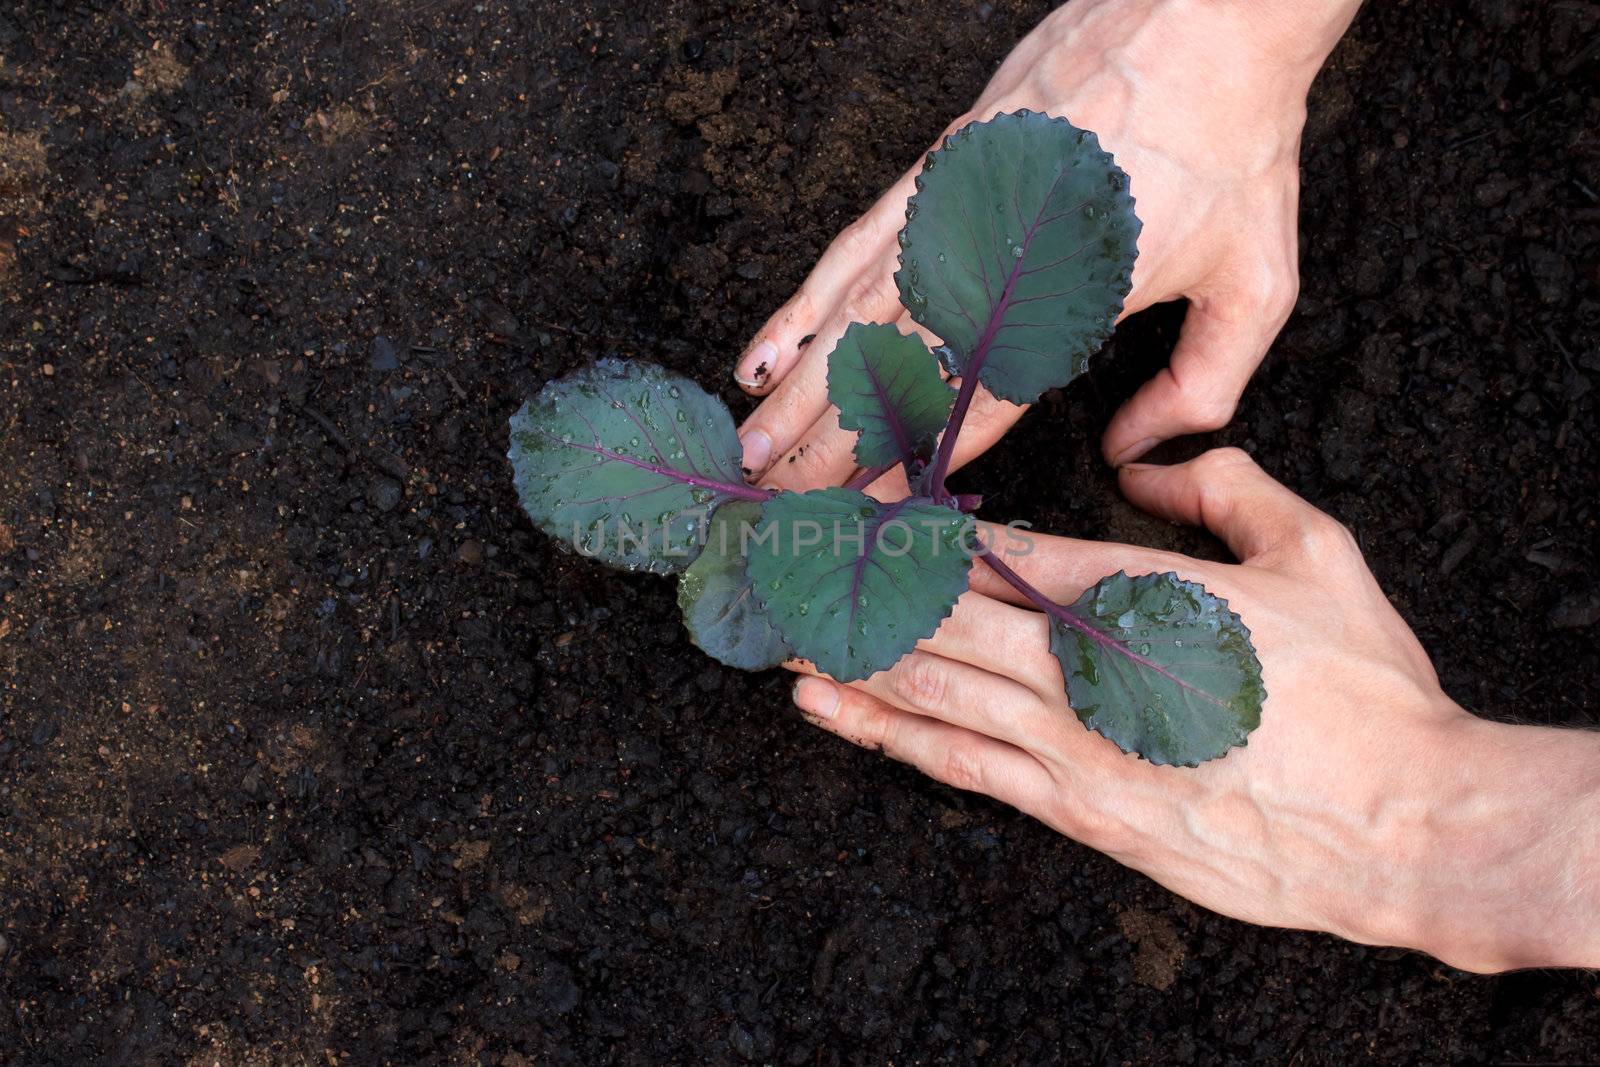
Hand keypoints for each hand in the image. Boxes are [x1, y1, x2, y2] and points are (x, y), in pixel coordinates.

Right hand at [733, 0, 1361, 486]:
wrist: (1207, 13)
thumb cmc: (1234, 145)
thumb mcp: (1256, 280)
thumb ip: (1202, 384)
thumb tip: (1132, 452)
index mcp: (1068, 299)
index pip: (972, 406)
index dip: (910, 464)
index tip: (862, 513)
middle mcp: (995, 259)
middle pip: (892, 371)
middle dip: (827, 445)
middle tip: (774, 502)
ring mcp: (952, 208)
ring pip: (854, 316)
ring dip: (797, 390)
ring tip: (751, 446)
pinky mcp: (935, 168)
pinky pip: (852, 248)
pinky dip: (800, 305)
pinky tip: (766, 350)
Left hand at [787, 449, 1599, 972]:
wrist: (1405, 824)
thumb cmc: (1368, 691)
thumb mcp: (1318, 554)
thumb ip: (1230, 492)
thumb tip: (1159, 462)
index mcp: (1138, 593)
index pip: (998, 551)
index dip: (912, 527)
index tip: (847, 507)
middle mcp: (1086, 667)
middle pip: (940, 614)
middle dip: (853, 584)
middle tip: (774, 558)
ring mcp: (1073, 745)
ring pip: (931, 687)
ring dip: (846, 653)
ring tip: (770, 626)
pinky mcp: (1078, 812)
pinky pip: (960, 764)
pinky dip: (889, 731)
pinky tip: (832, 709)